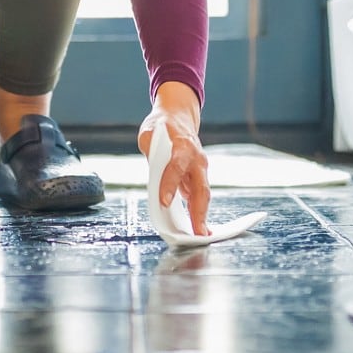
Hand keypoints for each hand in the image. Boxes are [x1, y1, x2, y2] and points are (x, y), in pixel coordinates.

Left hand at [138, 82, 209, 235]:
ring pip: (203, 194)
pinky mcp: (199, 176)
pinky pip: (199, 195)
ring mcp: (201, 168)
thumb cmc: (161, 127)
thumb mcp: (149, 133)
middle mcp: (197, 159)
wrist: (178, 117)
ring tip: (201, 236)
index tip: (163, 202)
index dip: (169, 185)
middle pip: (200, 188)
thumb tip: (153, 177)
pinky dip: (198, 211)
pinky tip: (196, 228)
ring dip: (202, 215)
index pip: (175, 168)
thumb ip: (150, 152)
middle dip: (199, 211)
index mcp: (182, 147)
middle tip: (198, 233)